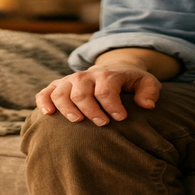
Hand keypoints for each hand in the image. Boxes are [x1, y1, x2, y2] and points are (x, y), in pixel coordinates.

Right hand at [36, 63, 161, 125]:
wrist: (113, 69)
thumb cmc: (131, 82)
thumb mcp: (147, 82)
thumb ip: (150, 92)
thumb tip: (147, 105)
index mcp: (107, 75)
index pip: (105, 90)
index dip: (112, 106)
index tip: (121, 118)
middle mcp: (86, 76)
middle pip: (81, 93)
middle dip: (91, 111)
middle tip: (103, 124)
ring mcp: (70, 81)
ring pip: (61, 93)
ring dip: (67, 109)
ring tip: (78, 121)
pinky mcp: (58, 87)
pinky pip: (45, 93)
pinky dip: (44, 102)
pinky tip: (49, 114)